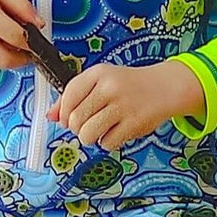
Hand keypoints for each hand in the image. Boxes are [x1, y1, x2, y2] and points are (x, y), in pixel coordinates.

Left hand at [46, 59, 205, 150]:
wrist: (165, 87)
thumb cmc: (127, 86)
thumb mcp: (100, 82)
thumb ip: (74, 97)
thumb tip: (50, 116)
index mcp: (98, 73)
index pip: (69, 94)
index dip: (63, 112)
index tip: (66, 119)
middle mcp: (110, 87)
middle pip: (75, 119)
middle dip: (76, 128)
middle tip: (86, 126)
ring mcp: (123, 105)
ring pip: (88, 133)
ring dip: (89, 138)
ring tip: (99, 131)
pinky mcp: (134, 123)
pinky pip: (107, 142)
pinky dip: (108, 142)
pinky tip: (115, 132)